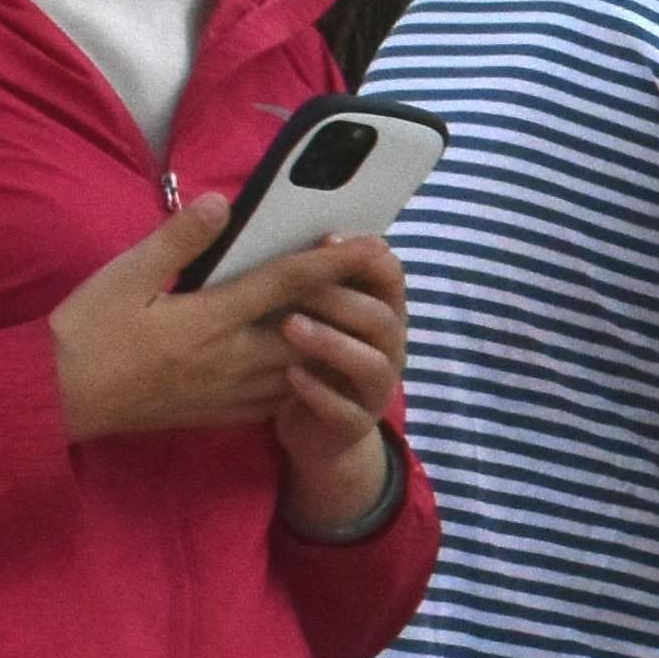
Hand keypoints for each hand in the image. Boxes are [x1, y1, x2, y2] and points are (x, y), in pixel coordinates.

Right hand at [53, 208, 388, 446]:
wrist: (57, 398)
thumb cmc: (86, 332)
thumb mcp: (124, 275)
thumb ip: (178, 241)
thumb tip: (222, 203)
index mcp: (210, 320)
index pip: (286, 285)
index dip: (331, 262)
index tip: (369, 245)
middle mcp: (230, 360)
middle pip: (310, 332)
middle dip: (345, 307)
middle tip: (372, 284)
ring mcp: (228, 393)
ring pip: (302, 371)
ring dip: (331, 345)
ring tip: (353, 320)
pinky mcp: (220, 415)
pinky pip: (280, 400)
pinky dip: (304, 380)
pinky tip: (310, 365)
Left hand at [262, 236, 410, 531]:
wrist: (316, 427)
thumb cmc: (306, 352)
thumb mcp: (310, 310)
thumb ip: (306, 275)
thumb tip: (267, 230)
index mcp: (379, 309)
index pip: (390, 273)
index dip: (364, 255)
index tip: (327, 238)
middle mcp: (387, 347)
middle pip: (381, 317)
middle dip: (342, 298)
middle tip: (299, 284)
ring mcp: (375, 388)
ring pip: (370, 364)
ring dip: (333, 343)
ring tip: (291, 327)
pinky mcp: (355, 424)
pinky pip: (345, 411)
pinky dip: (319, 393)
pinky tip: (290, 377)